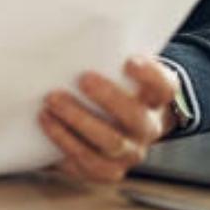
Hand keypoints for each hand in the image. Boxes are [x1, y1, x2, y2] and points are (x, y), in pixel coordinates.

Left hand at [38, 55, 177, 182]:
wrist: (112, 123)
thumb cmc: (108, 86)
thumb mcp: (113, 70)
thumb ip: (104, 58)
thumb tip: (68, 39)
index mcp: (153, 99)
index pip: (163, 87)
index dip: (150, 76)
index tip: (129, 61)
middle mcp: (146, 128)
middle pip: (135, 117)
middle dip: (108, 99)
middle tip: (83, 79)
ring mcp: (128, 152)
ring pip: (110, 143)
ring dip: (78, 122)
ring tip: (50, 103)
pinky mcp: (106, 170)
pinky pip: (88, 164)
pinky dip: (64, 143)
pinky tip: (46, 123)